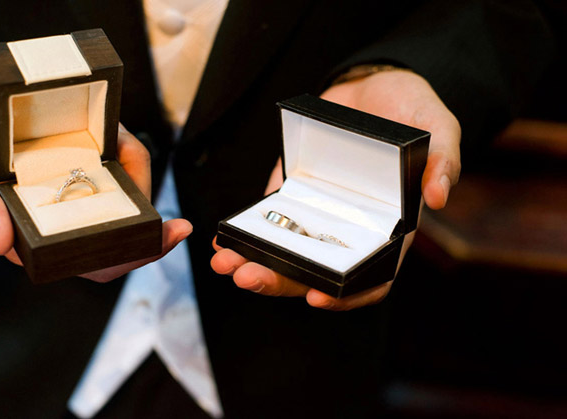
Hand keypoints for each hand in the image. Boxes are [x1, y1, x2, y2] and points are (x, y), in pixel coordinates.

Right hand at [0, 112, 190, 281]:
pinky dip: (120, 162)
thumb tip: (2, 240)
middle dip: (152, 234)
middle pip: (117, 242)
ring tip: (128, 147)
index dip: (130, 260)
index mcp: (35, 238)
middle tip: (178, 225)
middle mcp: (57, 226)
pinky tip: (121, 145)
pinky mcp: (69, 179)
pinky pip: (106, 178)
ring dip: (135, 182)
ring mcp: (66, 204)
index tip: (162, 243)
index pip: (92, 263)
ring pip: (117, 207)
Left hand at [212, 70, 460, 309]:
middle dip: (282, 279)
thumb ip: (443, 161)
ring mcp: (319, 212)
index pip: (369, 276)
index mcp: (387, 227)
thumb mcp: (439, 129)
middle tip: (248, 277)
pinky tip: (223, 240)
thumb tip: (437, 199)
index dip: (346, 294)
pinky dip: (246, 232)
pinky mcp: (293, 192)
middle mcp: (350, 228)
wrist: (375, 85)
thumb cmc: (413, 112)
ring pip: (287, 251)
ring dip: (256, 262)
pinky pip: (269, 219)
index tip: (316, 295)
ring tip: (225, 264)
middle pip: (316, 269)